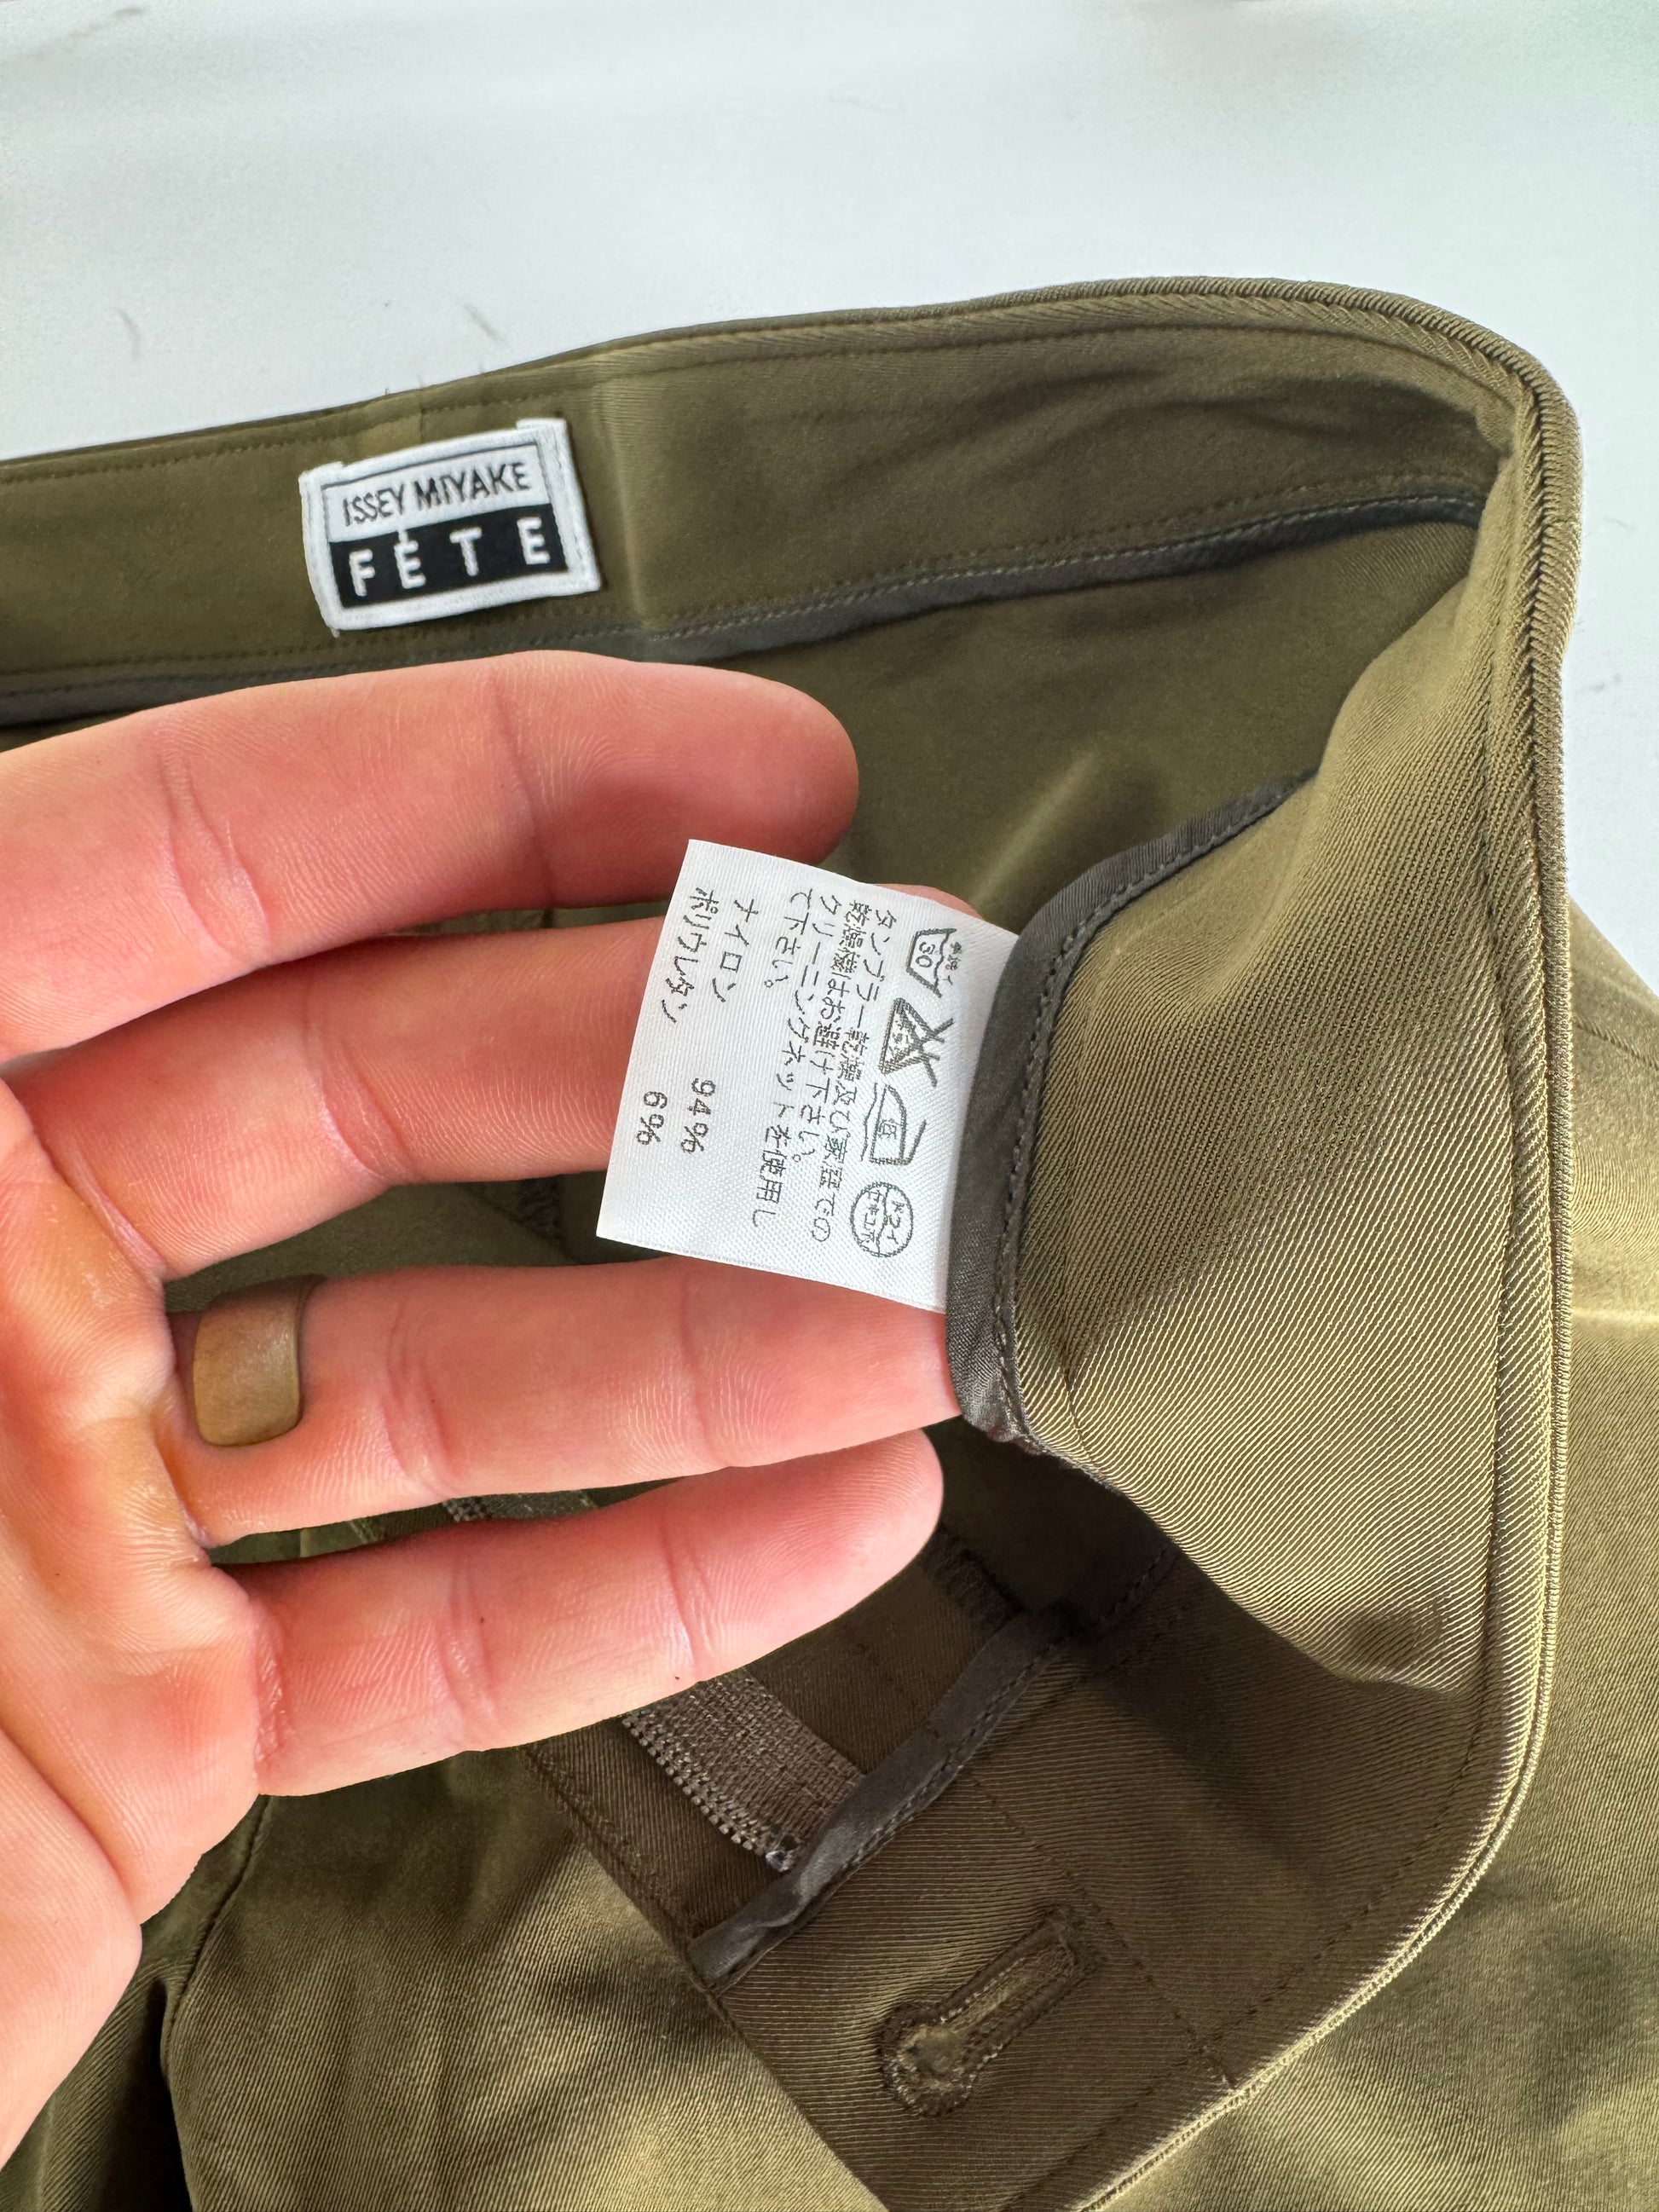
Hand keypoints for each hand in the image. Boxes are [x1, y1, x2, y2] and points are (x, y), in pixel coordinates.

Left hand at [0, 654, 948, 2150]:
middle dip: (670, 1055)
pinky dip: (635, 1584)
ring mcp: (79, 1497)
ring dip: (706, 1340)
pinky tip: (823, 1515)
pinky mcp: (148, 1721)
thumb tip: (24, 837)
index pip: (206, 848)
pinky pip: (427, 1632)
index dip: (495, 781)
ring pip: (448, 1371)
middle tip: (903, 1036)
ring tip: (919, 1299)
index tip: (749, 775)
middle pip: (388, 1091)